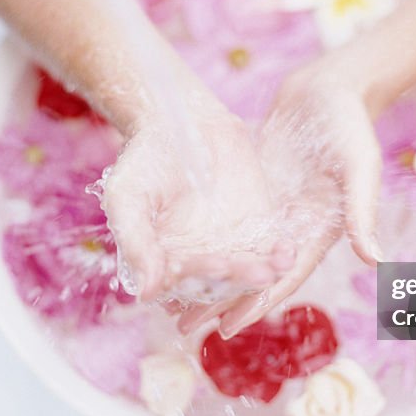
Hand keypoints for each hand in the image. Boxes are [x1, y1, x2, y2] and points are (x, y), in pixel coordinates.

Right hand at [96, 101, 294, 305]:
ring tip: (274, 270)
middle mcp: (198, 264)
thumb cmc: (144, 161)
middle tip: (256, 274)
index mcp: (164, 265)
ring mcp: (230, 250)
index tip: (215, 265)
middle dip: (238, 279)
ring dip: (262, 275)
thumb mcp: (127, 198)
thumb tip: (146, 293)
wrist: (180, 122)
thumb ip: (136, 242)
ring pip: (248, 273)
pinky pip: (270, 251)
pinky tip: (287, 253)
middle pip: (220, 283)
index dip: (199, 275)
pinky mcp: (257, 232)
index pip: (182, 283)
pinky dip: (280, 255)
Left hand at [179, 61, 383, 336]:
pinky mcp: (254, 191)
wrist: (331, 87)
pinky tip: (179, 252)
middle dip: (221, 302)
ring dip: (208, 278)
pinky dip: (207, 243)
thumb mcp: (360, 165)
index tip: (225, 331)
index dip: (255, 305)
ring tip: (171, 300)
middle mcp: (291, 229)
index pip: (283, 278)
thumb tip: (376, 262)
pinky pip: (228, 224)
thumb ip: (363, 211)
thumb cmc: (350, 124)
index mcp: (317, 231)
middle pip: (252, 275)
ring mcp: (271, 211)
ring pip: (235, 254)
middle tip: (182, 327)